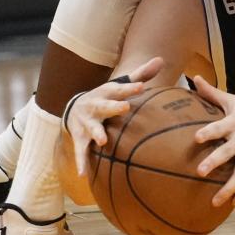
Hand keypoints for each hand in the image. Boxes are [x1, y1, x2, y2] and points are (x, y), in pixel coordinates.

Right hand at [63, 57, 164, 175]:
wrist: (74, 108)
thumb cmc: (105, 97)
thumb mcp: (119, 85)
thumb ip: (140, 75)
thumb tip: (160, 59)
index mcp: (106, 92)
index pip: (120, 89)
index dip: (131, 87)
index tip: (142, 86)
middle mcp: (95, 106)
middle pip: (105, 106)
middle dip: (114, 106)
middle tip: (125, 107)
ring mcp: (87, 123)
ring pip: (92, 128)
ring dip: (97, 134)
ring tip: (103, 141)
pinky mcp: (80, 138)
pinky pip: (81, 151)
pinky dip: (82, 162)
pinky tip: (84, 174)